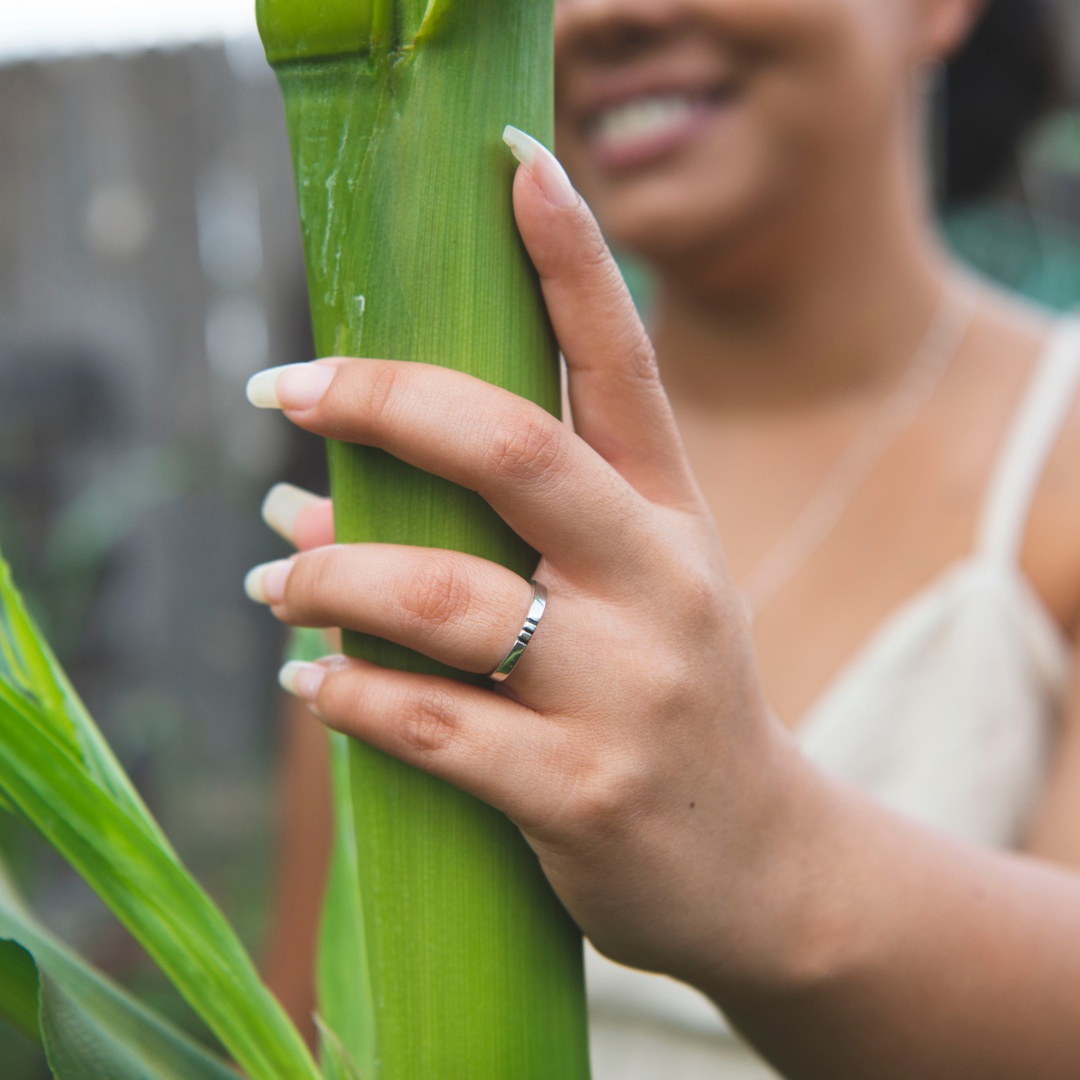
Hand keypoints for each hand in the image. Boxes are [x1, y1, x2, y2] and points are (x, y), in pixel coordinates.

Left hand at [243, 137, 803, 987]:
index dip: (571, 254)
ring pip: (440, 597)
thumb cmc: (667, 707)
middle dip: (383, 399)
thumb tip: (296, 511)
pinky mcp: (583, 793)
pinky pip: (426, 725)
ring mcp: (626, 690)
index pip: (624, 361)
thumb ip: (481, 542)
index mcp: (672, 519)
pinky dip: (341, 695)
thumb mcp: (618, 605)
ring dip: (326, 576)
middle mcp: (661, 583)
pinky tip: (305, 683)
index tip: (510, 161)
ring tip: (268, 583)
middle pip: (513, 448)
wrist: (759, 864)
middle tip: (282, 390)